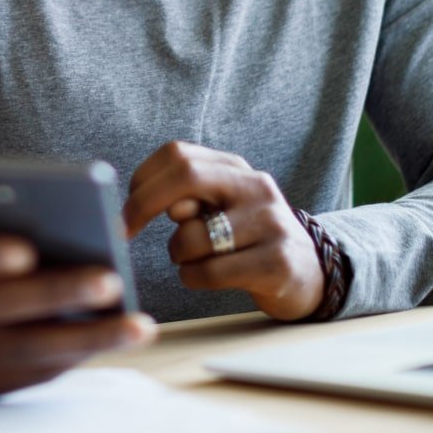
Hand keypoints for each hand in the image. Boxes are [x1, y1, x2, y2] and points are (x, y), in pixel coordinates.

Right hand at [0, 217, 155, 400]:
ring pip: (28, 349)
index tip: (26, 251)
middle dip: (57, 294)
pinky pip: (38, 371)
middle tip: (111, 280)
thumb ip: (0, 230)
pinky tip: (119, 338)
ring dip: (89, 337)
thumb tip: (74, 226)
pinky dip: (82, 352)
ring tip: (139, 325)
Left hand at [124, 141, 323, 320]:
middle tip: (124, 232)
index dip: (142, 180)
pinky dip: (193, 278)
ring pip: (193, 236)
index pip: (177, 154)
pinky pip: (212, 271)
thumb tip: (156, 203)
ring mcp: (271, 222)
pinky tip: (204, 276)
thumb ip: (187, 199)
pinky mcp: (279, 262)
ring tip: (192, 260)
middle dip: (144, 204)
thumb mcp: (218, 210)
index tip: (124, 210)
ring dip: (177, 255)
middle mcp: (256, 186)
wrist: (308, 274)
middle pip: (186, 176)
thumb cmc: (245, 239)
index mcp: (235, 168)